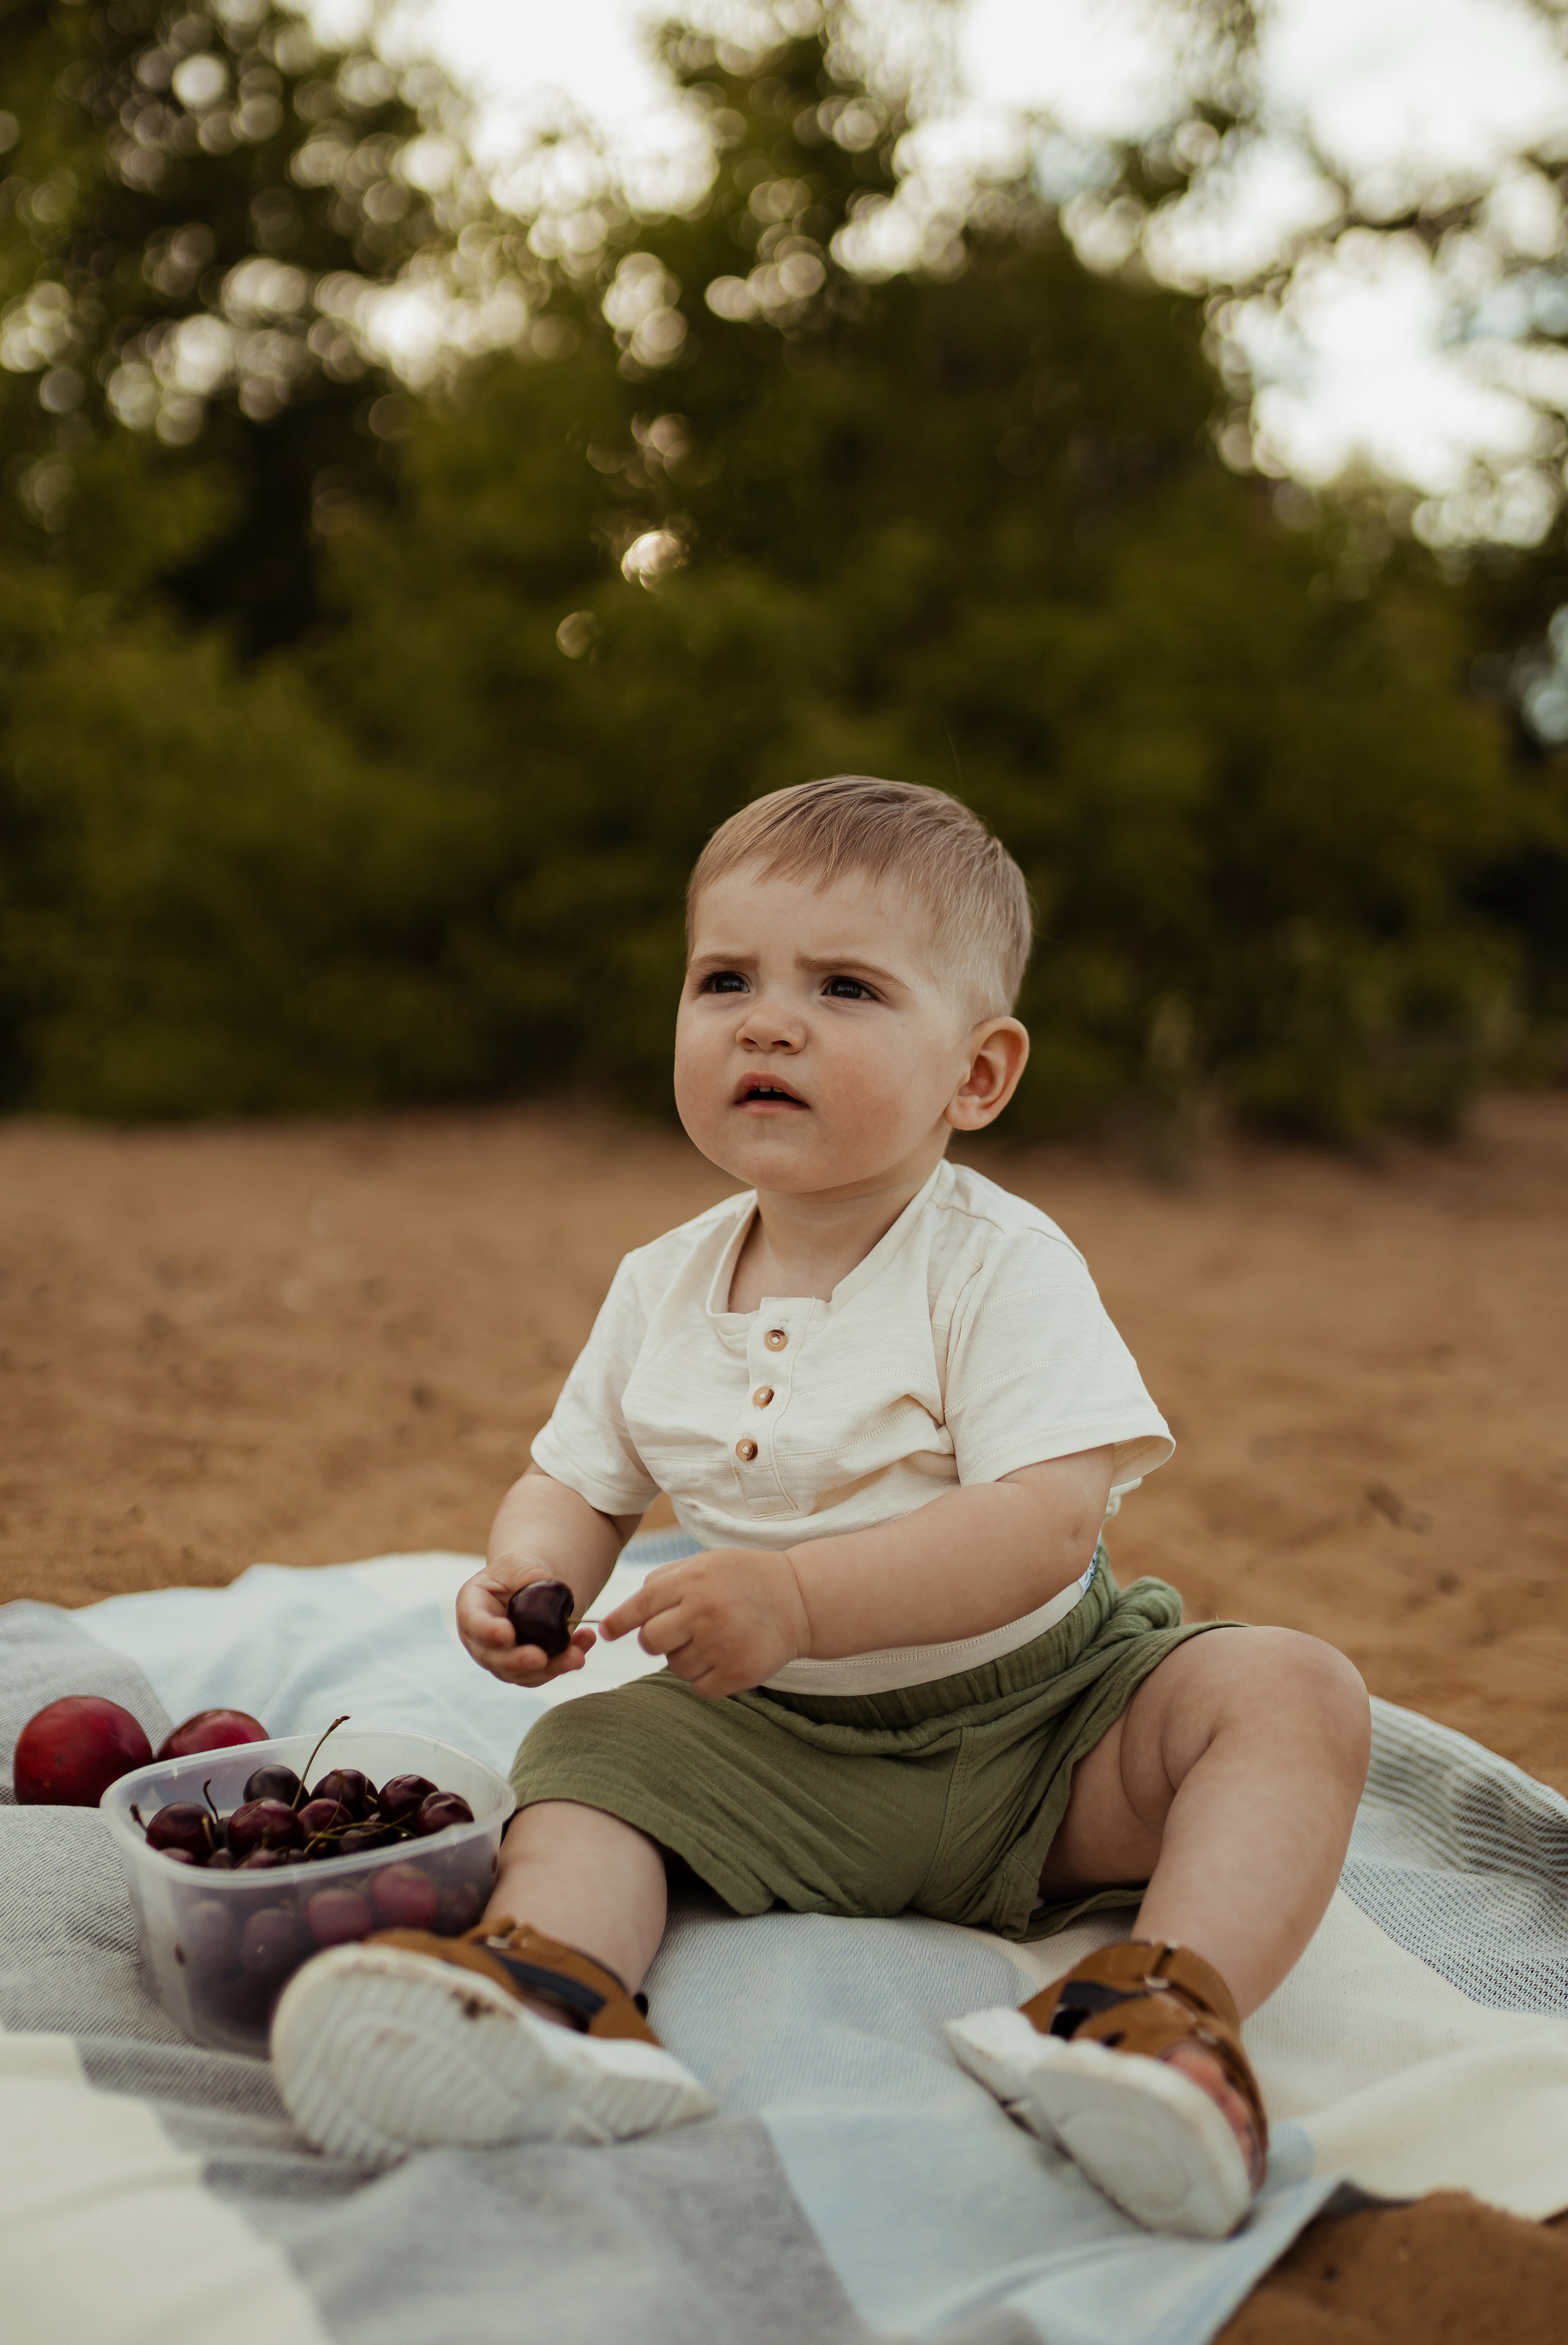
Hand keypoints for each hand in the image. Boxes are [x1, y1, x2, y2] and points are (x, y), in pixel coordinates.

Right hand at [457, 1566, 596, 1686]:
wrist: (529, 1589)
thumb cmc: (517, 1573)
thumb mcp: (518, 1563)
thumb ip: (525, 1572)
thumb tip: (543, 1581)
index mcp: (472, 1607)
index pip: (474, 1622)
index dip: (487, 1631)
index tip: (508, 1634)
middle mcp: (480, 1640)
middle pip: (494, 1658)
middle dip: (518, 1661)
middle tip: (540, 1658)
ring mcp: (500, 1659)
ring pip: (521, 1673)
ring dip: (551, 1668)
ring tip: (577, 1655)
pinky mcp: (524, 1669)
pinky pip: (543, 1673)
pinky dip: (564, 1664)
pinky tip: (583, 1649)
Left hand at [601, 1547, 810, 1699]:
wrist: (798, 1598)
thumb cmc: (742, 1579)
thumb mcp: (704, 1563)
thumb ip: (664, 1582)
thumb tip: (621, 1616)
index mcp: (692, 1581)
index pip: (639, 1606)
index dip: (618, 1622)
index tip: (606, 1632)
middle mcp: (704, 1612)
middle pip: (650, 1642)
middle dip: (656, 1640)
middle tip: (678, 1632)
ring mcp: (722, 1644)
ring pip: (675, 1667)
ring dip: (685, 1657)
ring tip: (712, 1638)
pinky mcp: (738, 1673)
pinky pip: (699, 1687)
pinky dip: (705, 1677)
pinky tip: (723, 1656)